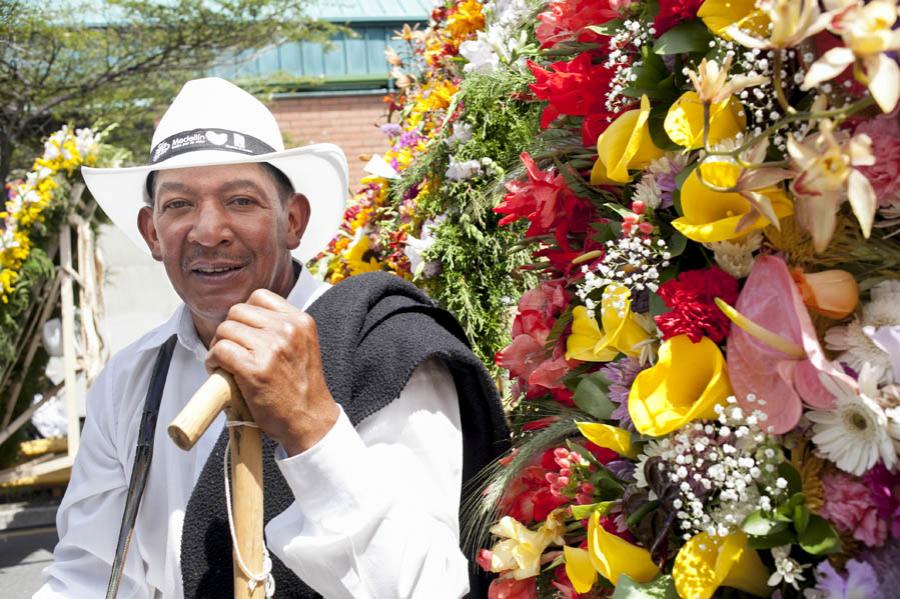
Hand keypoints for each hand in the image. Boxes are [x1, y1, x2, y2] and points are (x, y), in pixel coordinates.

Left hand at [205, 288, 338, 455]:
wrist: (310, 420)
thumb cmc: (302, 387)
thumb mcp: (301, 346)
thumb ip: (280, 328)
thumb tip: (241, 320)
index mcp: (300, 320)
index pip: (259, 297)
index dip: (246, 315)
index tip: (245, 333)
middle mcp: (287, 329)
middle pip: (238, 311)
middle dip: (230, 330)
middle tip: (231, 350)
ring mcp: (271, 348)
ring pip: (225, 329)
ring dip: (219, 345)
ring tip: (225, 362)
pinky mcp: (255, 369)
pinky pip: (220, 350)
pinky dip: (213, 360)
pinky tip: (220, 370)